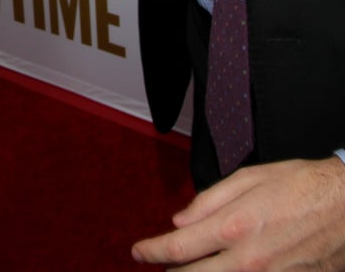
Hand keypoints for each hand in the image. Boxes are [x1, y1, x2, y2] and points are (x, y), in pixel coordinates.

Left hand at [132, 156, 344, 268]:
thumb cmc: (302, 186)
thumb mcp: (251, 178)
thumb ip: (211, 200)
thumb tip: (181, 220)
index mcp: (234, 227)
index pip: (178, 247)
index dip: (152, 251)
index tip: (138, 251)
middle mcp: (247, 261)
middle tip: (158, 262)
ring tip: (187, 269)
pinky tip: (223, 269)